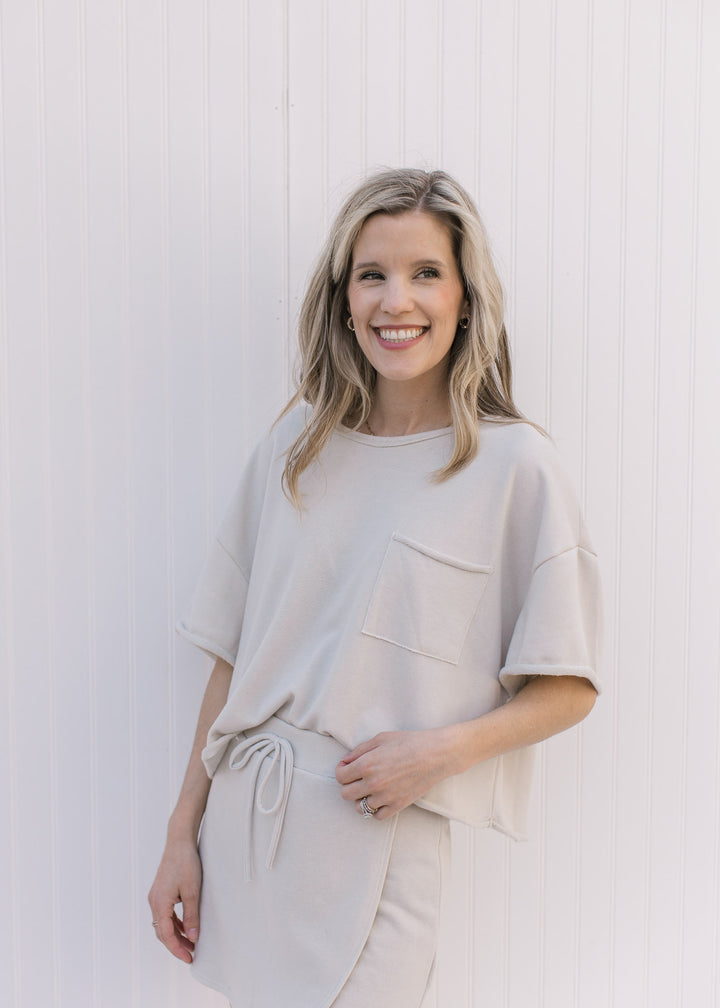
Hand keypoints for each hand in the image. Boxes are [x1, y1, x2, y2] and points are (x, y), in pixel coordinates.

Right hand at [147, 838, 201, 962]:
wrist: (179, 841)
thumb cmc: (186, 863)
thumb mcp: (192, 891)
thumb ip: (192, 916)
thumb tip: (192, 937)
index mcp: (159, 904)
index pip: (166, 935)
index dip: (177, 949)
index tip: (189, 958)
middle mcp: (154, 902)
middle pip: (163, 932)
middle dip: (176, 945)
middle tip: (191, 955)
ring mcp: (156, 896)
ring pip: (164, 924)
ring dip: (176, 935)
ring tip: (191, 944)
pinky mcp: (161, 892)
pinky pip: (166, 914)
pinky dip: (175, 923)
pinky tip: (186, 927)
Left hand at [335, 728, 455, 819]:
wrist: (436, 754)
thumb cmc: (409, 742)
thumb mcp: (381, 738)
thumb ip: (359, 750)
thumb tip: (346, 762)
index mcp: (367, 764)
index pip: (340, 776)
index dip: (341, 770)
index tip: (347, 767)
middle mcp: (373, 783)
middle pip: (345, 794)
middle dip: (348, 785)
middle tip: (357, 778)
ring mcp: (385, 797)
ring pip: (359, 807)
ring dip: (362, 798)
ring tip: (370, 788)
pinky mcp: (398, 805)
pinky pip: (377, 816)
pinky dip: (376, 809)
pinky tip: (380, 798)